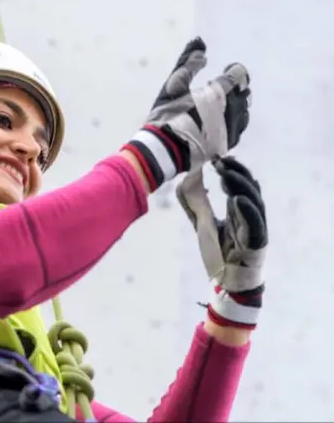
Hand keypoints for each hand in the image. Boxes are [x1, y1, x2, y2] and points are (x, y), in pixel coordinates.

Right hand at [122, 37, 250, 190]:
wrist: (164, 151)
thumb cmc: (166, 116)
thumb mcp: (173, 86)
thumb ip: (188, 64)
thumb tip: (201, 45)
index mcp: (220, 92)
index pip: (239, 74)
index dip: (233, 70)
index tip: (224, 71)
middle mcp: (231, 109)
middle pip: (243, 92)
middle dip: (232, 89)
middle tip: (215, 92)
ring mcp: (231, 128)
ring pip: (242, 112)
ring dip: (233, 106)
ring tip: (214, 110)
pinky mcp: (228, 144)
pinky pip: (236, 129)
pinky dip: (230, 123)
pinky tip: (214, 125)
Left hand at [180, 156, 267, 329]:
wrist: (227, 282)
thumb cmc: (218, 254)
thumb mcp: (203, 225)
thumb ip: (196, 206)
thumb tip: (184, 182)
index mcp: (239, 210)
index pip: (238, 184)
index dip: (230, 170)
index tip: (216, 159)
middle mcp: (250, 215)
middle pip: (248, 187)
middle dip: (235, 172)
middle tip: (220, 161)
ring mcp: (255, 228)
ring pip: (253, 200)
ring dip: (239, 185)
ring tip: (225, 173)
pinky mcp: (257, 242)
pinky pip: (255, 223)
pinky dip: (247, 210)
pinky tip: (236, 198)